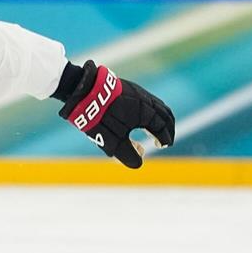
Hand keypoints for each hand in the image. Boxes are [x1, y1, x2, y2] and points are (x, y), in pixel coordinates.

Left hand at [59, 60, 174, 168]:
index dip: (164, 138)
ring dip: (159, 118)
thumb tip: (138, 164)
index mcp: (147, 113)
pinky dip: (150, 110)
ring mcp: (137, 92)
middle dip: (167, 128)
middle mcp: (146, 100)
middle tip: (165, 140)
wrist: (84, 91)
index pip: (162, 127)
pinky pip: (146, 99)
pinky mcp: (127, 88)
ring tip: (154, 130)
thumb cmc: (101, 118)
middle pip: (165, 114)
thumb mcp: (114, 141)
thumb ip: (127, 154)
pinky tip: (139, 117)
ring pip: (156, 105)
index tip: (163, 146)